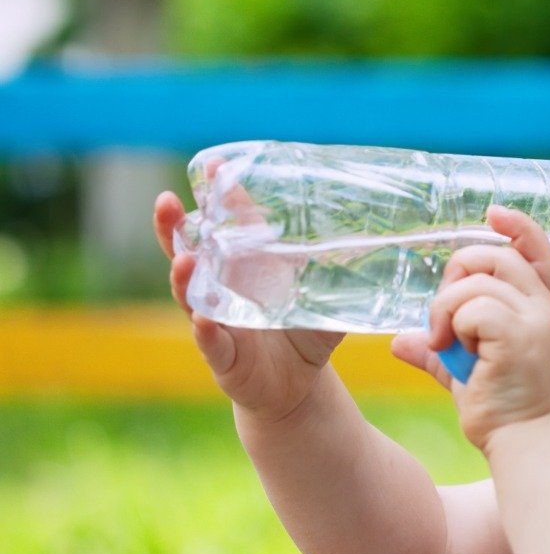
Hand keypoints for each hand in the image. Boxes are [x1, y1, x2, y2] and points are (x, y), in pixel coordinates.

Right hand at [153, 188, 343, 423]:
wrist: (296, 386)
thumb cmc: (304, 333)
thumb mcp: (320, 295)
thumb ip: (338, 267)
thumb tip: (378, 237)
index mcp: (244, 268)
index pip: (226, 226)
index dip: (219, 199)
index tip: (216, 167)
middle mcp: (221, 290)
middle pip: (188, 251)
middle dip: (174, 227)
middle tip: (168, 201)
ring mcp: (217, 322)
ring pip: (190, 296)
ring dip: (182, 277)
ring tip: (183, 258)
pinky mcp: (222, 357)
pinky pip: (210, 343)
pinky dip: (206, 331)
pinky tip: (202, 319)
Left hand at [426, 206, 549, 448]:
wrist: (523, 442)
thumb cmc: (501, 408)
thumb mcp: (467, 369)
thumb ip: (441, 348)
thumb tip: (399, 341)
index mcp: (541, 308)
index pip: (539, 251)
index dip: (518, 226)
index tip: (492, 213)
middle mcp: (544, 308)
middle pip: (496, 255)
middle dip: (458, 273)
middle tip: (444, 313)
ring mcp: (535, 321)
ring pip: (477, 281)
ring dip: (446, 307)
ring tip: (443, 340)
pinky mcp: (518, 337)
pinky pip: (473, 307)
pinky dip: (452, 324)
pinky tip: (451, 349)